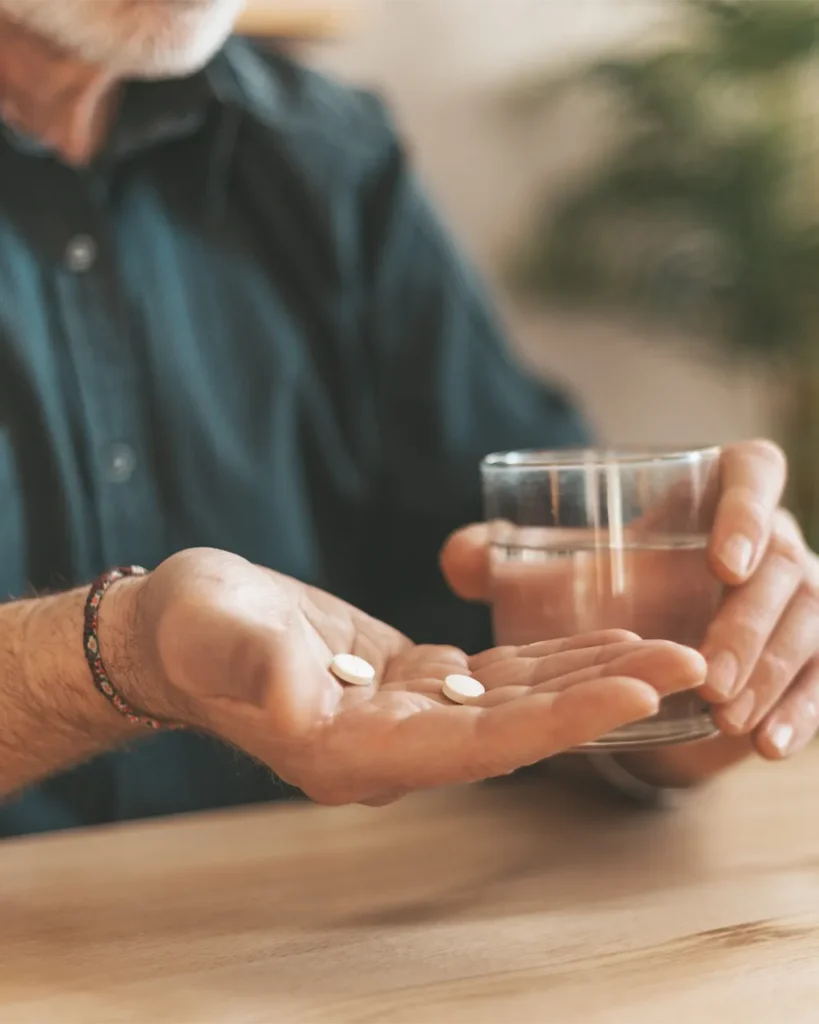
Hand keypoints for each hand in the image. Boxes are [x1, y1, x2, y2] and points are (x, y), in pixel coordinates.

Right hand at [111, 548, 704, 805]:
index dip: (555, 721)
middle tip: (691, 664)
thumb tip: (292, 695)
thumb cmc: (190, 630)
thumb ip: (250, 664)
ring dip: (590, 678)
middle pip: (516, 731)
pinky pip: (494, 677)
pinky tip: (596, 638)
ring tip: (665, 649)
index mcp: (348, 752)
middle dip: (602, 700)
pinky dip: (548, 659)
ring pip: (516, 704)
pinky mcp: (411, 682)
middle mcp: (390, 748)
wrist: (181, 630)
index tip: (633, 693)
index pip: (473, 747)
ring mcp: (405, 718)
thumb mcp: (209, 632)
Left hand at [441, 440, 818, 786]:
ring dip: (775, 671)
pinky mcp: (807, 652)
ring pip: (812, 622)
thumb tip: (460, 558)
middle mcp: (766, 539)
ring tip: (727, 716)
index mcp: (712, 495)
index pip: (754, 471)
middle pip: (785, 563)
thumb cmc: (598, 592)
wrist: (642, 649)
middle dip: (750, 621)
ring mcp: (797, 597)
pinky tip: (768, 747)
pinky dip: (803, 711)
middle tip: (707, 672)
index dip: (748, 507)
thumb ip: (497, 560)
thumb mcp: (547, 576)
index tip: (721, 561)